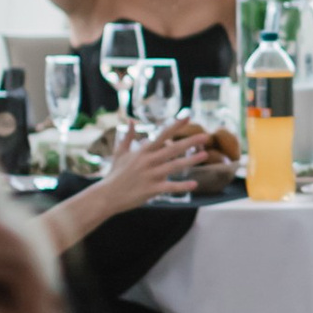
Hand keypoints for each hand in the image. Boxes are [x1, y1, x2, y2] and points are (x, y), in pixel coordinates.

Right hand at [78, 130, 214, 222]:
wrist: (106, 196)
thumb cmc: (115, 174)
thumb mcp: (120, 153)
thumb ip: (128, 136)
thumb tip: (131, 120)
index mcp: (143, 152)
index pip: (162, 135)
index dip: (175, 126)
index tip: (187, 117)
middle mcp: (148, 161)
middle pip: (172, 149)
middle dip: (189, 142)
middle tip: (206, 136)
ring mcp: (150, 176)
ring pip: (173, 166)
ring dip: (190, 161)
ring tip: (205, 155)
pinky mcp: (151, 190)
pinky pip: (169, 187)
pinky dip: (181, 186)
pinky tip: (194, 184)